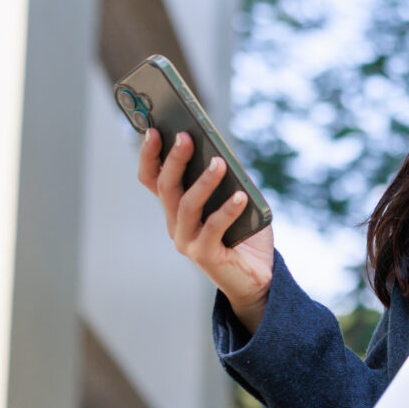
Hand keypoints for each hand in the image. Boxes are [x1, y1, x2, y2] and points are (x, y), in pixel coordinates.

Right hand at [137, 126, 274, 332]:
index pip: (153, 179)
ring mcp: (187, 241)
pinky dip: (227, 210)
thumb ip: (229, 180)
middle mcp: (175, 224)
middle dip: (174, 160)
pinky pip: (213, 228)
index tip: (153, 129)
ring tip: (219, 162)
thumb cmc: (245, 236)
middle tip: (185, 136)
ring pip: (187, 205)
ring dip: (203, 182)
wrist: (258, 278)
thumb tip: (222, 154)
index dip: (150, 155)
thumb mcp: (237, 200)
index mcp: (176, 209)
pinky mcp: (204, 256)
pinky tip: (241, 196)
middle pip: (166, 187)